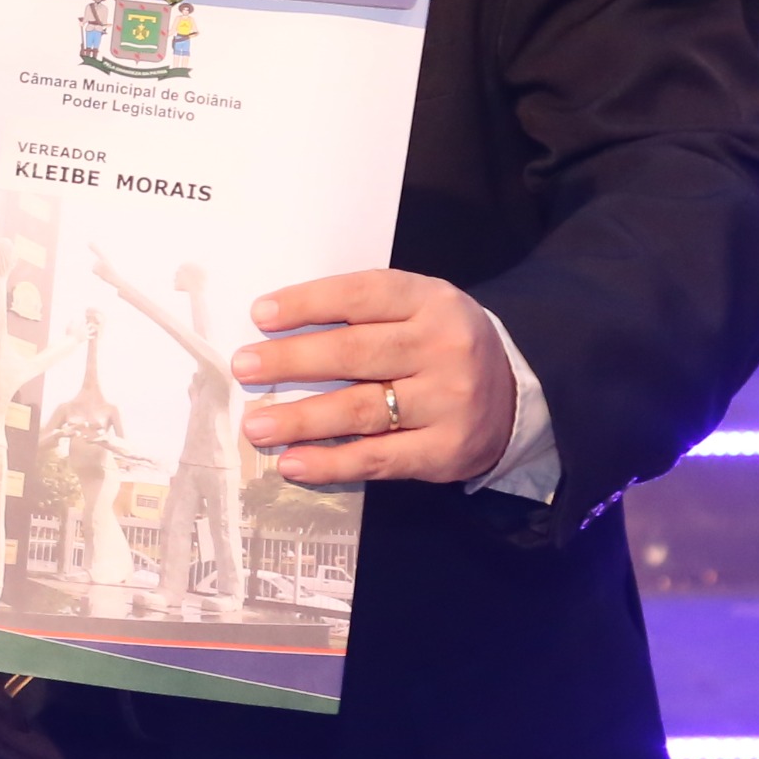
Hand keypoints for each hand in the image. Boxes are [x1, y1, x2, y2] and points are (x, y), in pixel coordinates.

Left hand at [231, 270, 515, 486]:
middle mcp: (443, 348)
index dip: (309, 303)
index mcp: (432, 301)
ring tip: (256, 425)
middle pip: (355, 352)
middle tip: (244, 367)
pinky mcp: (445, 451)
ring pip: (361, 409)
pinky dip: (331, 462)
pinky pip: (378, 458)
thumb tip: (279, 328)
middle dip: (292, 360)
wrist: (514, 397)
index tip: (261, 314)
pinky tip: (293, 463)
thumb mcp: (419, 310)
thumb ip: (365, 313)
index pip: (362, 296)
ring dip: (301, 418)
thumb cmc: (442, 346)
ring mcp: (447, 401)